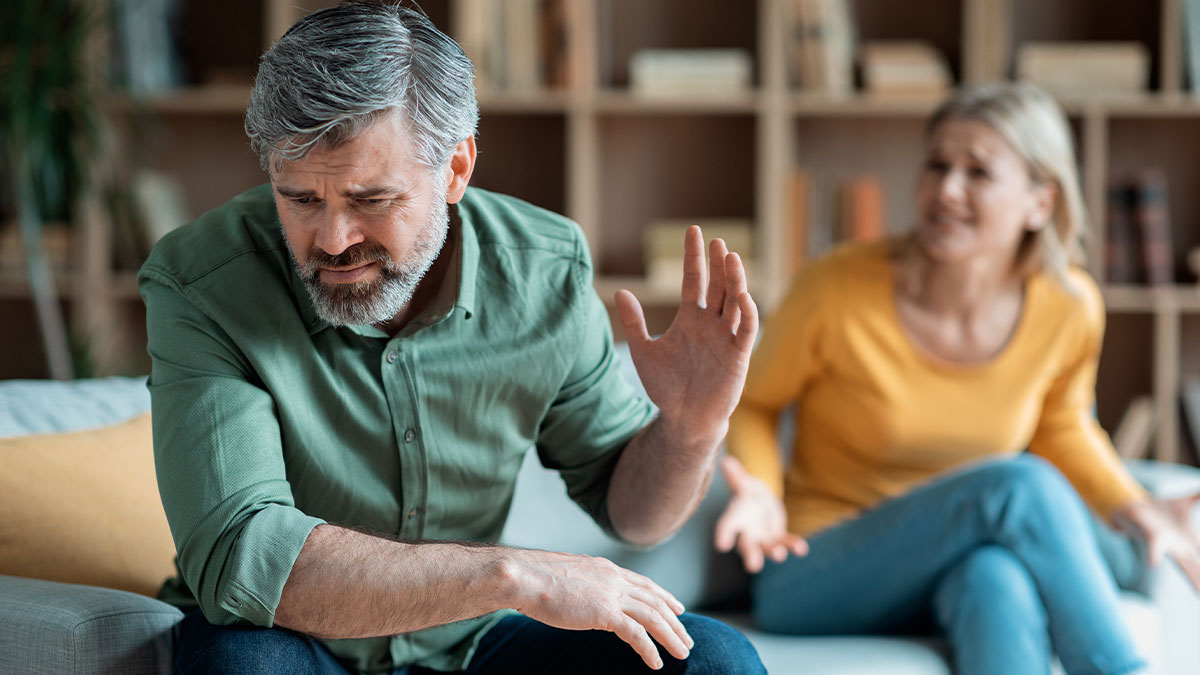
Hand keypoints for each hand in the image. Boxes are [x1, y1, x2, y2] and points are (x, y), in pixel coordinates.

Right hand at [506, 549, 692, 669]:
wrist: (524, 576)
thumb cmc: (535, 579)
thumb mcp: (568, 576)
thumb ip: (584, 585)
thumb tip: (585, 595)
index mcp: (606, 570)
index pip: (644, 583)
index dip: (664, 596)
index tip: (677, 607)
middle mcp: (614, 579)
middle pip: (655, 601)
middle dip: (674, 622)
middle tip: (686, 639)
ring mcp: (611, 595)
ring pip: (653, 617)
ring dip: (670, 637)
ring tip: (682, 653)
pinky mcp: (604, 613)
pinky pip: (636, 634)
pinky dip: (649, 649)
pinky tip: (656, 663)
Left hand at [615, 226, 757, 441]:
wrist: (685, 418)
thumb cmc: (666, 387)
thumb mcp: (644, 351)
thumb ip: (634, 322)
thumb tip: (620, 291)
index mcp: (690, 319)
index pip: (694, 280)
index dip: (694, 257)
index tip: (694, 232)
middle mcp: (710, 323)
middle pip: (718, 286)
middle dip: (718, 264)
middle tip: (718, 242)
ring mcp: (725, 337)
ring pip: (735, 302)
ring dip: (735, 280)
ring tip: (731, 258)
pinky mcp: (738, 355)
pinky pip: (745, 329)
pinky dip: (747, 312)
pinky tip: (742, 296)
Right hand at [714, 455, 807, 572]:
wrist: (759, 503)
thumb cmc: (746, 494)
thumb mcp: (741, 483)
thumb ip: (735, 474)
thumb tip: (726, 460)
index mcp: (734, 519)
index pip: (726, 527)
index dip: (724, 535)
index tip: (721, 545)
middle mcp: (747, 533)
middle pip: (747, 547)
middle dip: (751, 556)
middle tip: (753, 566)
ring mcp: (764, 539)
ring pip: (768, 548)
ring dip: (774, 552)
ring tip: (779, 555)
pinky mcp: (779, 538)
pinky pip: (786, 543)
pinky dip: (794, 546)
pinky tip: (802, 549)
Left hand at [1113, 493, 1199, 591]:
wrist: (1130, 505)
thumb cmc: (1159, 510)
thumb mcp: (1185, 503)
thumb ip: (1199, 497)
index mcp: (1192, 544)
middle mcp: (1182, 550)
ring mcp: (1167, 546)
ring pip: (1183, 566)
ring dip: (1194, 579)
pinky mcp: (1152, 538)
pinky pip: (1153, 547)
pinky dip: (1154, 554)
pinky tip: (1154, 563)